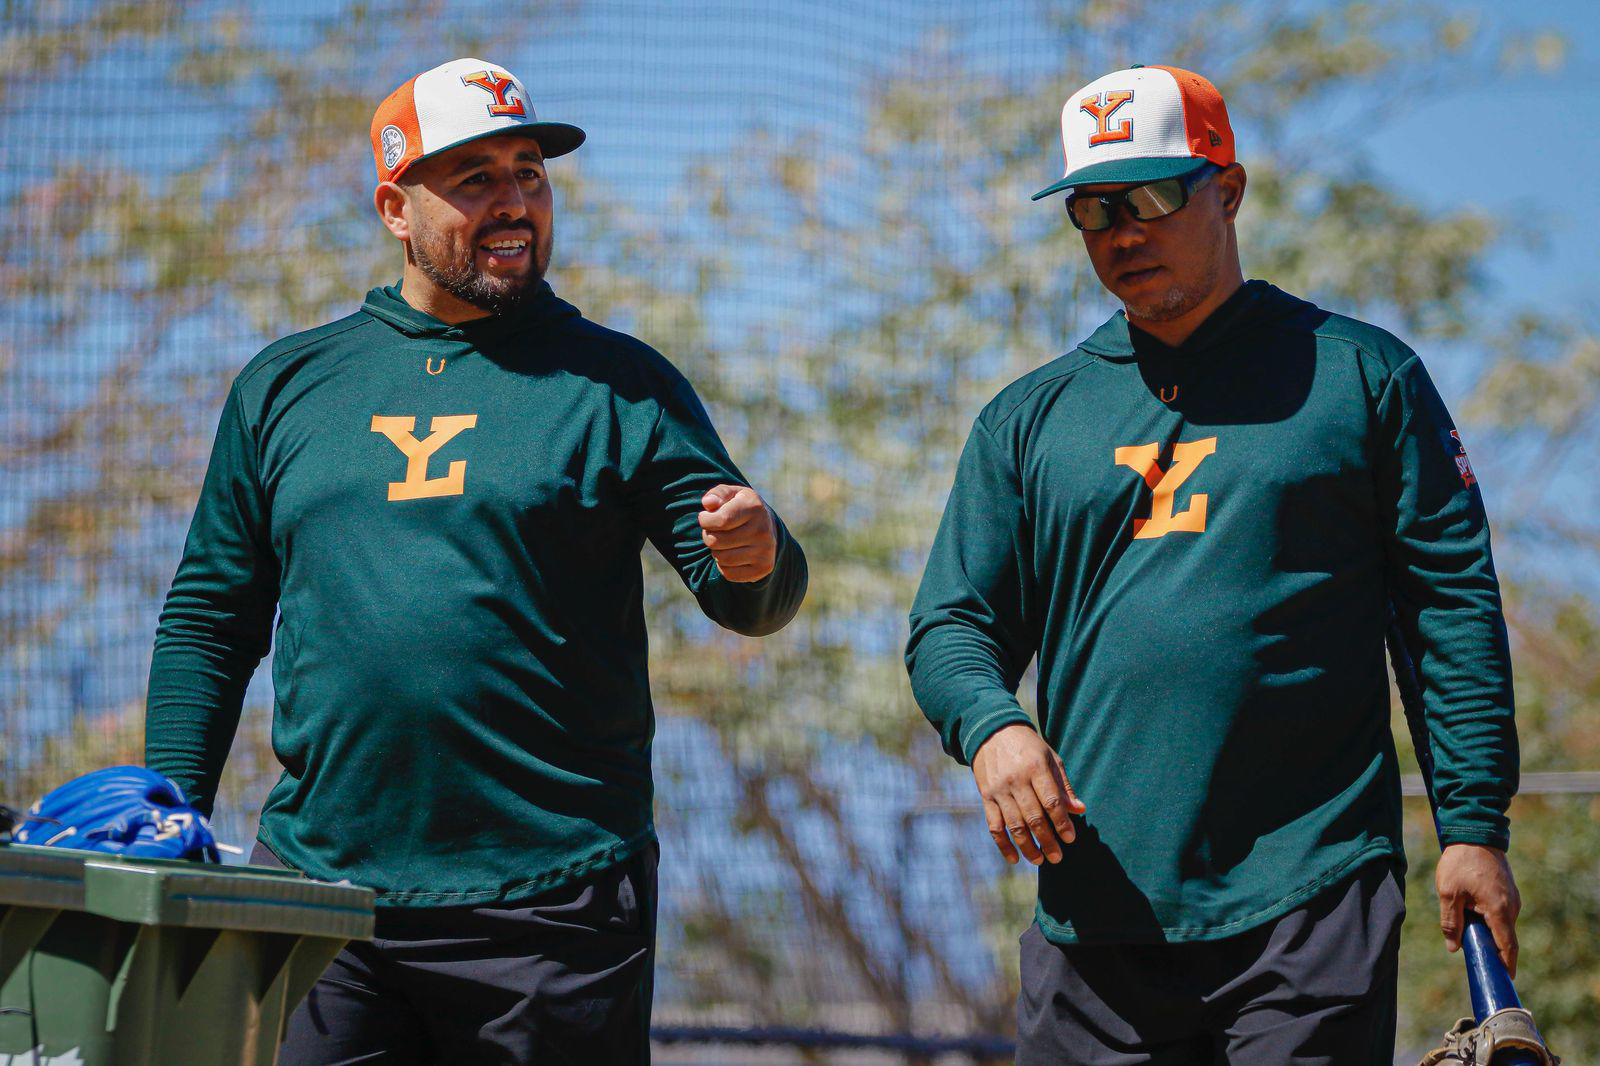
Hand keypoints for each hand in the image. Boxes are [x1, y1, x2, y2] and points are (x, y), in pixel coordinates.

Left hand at [698, 484, 776, 582]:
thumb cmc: (740, 507)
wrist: (766, 526)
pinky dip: (723, 566)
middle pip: (717, 542)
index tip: (705, 518)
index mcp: (754, 507)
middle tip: (713, 531)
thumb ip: (717, 494)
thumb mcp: (731, 494)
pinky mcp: (764, 568)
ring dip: (715, 551)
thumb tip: (708, 504)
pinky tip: (730, 554)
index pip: (721, 520)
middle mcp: (763, 530)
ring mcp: (765, 551)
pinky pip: (729, 574)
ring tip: (722, 542)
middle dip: (708, 536)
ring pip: (722, 559)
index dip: (705, 521)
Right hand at [971, 723, 1085, 865]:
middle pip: (1034, 817)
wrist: (991, 733)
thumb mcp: (1049, 758)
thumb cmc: (1027, 747)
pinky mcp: (986, 796)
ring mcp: (999, 790)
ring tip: (1040, 860)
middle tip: (1057, 858)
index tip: (1070, 838)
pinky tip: (1014, 858)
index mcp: (1035, 768)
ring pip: (1014, 825)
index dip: (1062, 823)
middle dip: (1047, 841)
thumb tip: (1080, 810)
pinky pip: (994, 826)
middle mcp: (1016, 780)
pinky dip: (1003, 845)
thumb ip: (1063, 786)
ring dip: (1027, 847)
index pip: (1051, 802)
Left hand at [1437, 843, 1520, 976]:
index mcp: (1498, 909)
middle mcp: (1511, 906)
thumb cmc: (1460, 862)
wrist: (1475, 833)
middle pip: (1504, 937)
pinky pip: (1500, 912)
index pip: (1507, 945)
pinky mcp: (1508, 891)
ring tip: (1468, 933)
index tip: (1504, 978)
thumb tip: (1454, 947)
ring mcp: (1512, 898)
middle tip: (1477, 960)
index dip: (1506, 964)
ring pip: (1501, 924)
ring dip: (1488, 932)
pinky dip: (1490, 920)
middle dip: (1492, 949)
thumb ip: (1451, 922)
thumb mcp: (1449, 893)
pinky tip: (1472, 915)